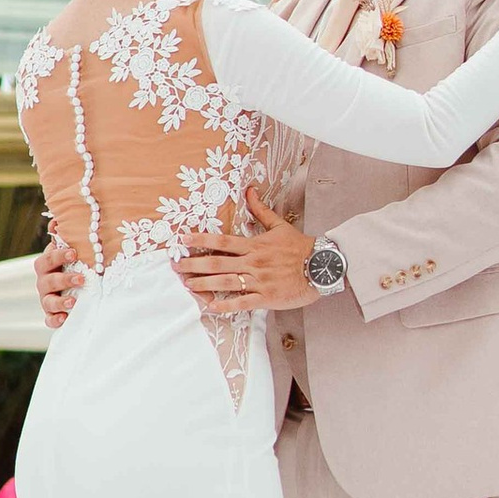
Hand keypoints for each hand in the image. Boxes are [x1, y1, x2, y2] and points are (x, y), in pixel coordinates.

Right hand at [33, 230, 84, 331]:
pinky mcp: (52, 315)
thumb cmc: (72, 265)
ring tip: (73, 302)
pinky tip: (64, 319)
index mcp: (48, 265)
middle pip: (47, 280)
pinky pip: (49, 320)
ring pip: (48, 301)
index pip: (48, 258)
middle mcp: (44, 282)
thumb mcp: (70, 250)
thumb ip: (64, 236)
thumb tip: (56, 220)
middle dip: (63, 279)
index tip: (74, 253)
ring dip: (60, 302)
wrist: (74, 289)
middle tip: (81, 278)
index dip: (59, 255)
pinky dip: (55, 320)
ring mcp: (47, 299)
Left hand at [176, 187, 313, 309]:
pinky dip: (226, 305)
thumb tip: (249, 190)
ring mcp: (259, 281)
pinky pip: (243, 303)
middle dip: (194, 265)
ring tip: (187, 285)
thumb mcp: (280, 225)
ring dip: (204, 284)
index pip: (222, 241)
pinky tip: (211, 307)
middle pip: (218, 263)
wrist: (322, 266)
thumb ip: (261, 210)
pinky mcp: (267, 297)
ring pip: (227, 283)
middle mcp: (253, 262)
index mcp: (255, 245)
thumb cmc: (300, 247)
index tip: (183, 241)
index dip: (201, 241)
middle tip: (176, 266)